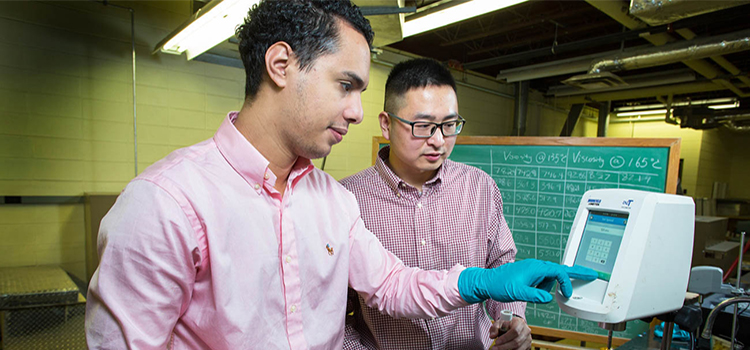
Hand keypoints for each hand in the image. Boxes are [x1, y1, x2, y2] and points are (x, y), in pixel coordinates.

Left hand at [457, 259, 597, 303]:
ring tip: (533, 292)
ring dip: (549, 286)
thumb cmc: (500, 285)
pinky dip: (544, 285)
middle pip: (561, 268)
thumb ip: (535, 295)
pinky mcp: (529, 273)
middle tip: (592, 273)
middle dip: (577, 271)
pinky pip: (543, 278)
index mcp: (536, 267)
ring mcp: (533, 268)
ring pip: (550, 277)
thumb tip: (549, 298)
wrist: (487, 282)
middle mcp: (536, 265)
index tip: (568, 294)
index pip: (559, 273)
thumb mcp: (518, 292)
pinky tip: (532, 291)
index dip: (567, 283)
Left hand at [489, 317, 530, 349]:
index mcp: (520, 322)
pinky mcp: (528, 345)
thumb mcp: (499, 323)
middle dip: (504, 346)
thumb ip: (495, 328)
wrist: (513, 326)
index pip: (515, 331)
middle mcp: (526, 331)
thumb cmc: (506, 324)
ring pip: (519, 348)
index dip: (505, 338)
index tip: (496, 342)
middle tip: (495, 348)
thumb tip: (492, 336)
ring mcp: (528, 339)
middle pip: (516, 341)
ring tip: (498, 349)